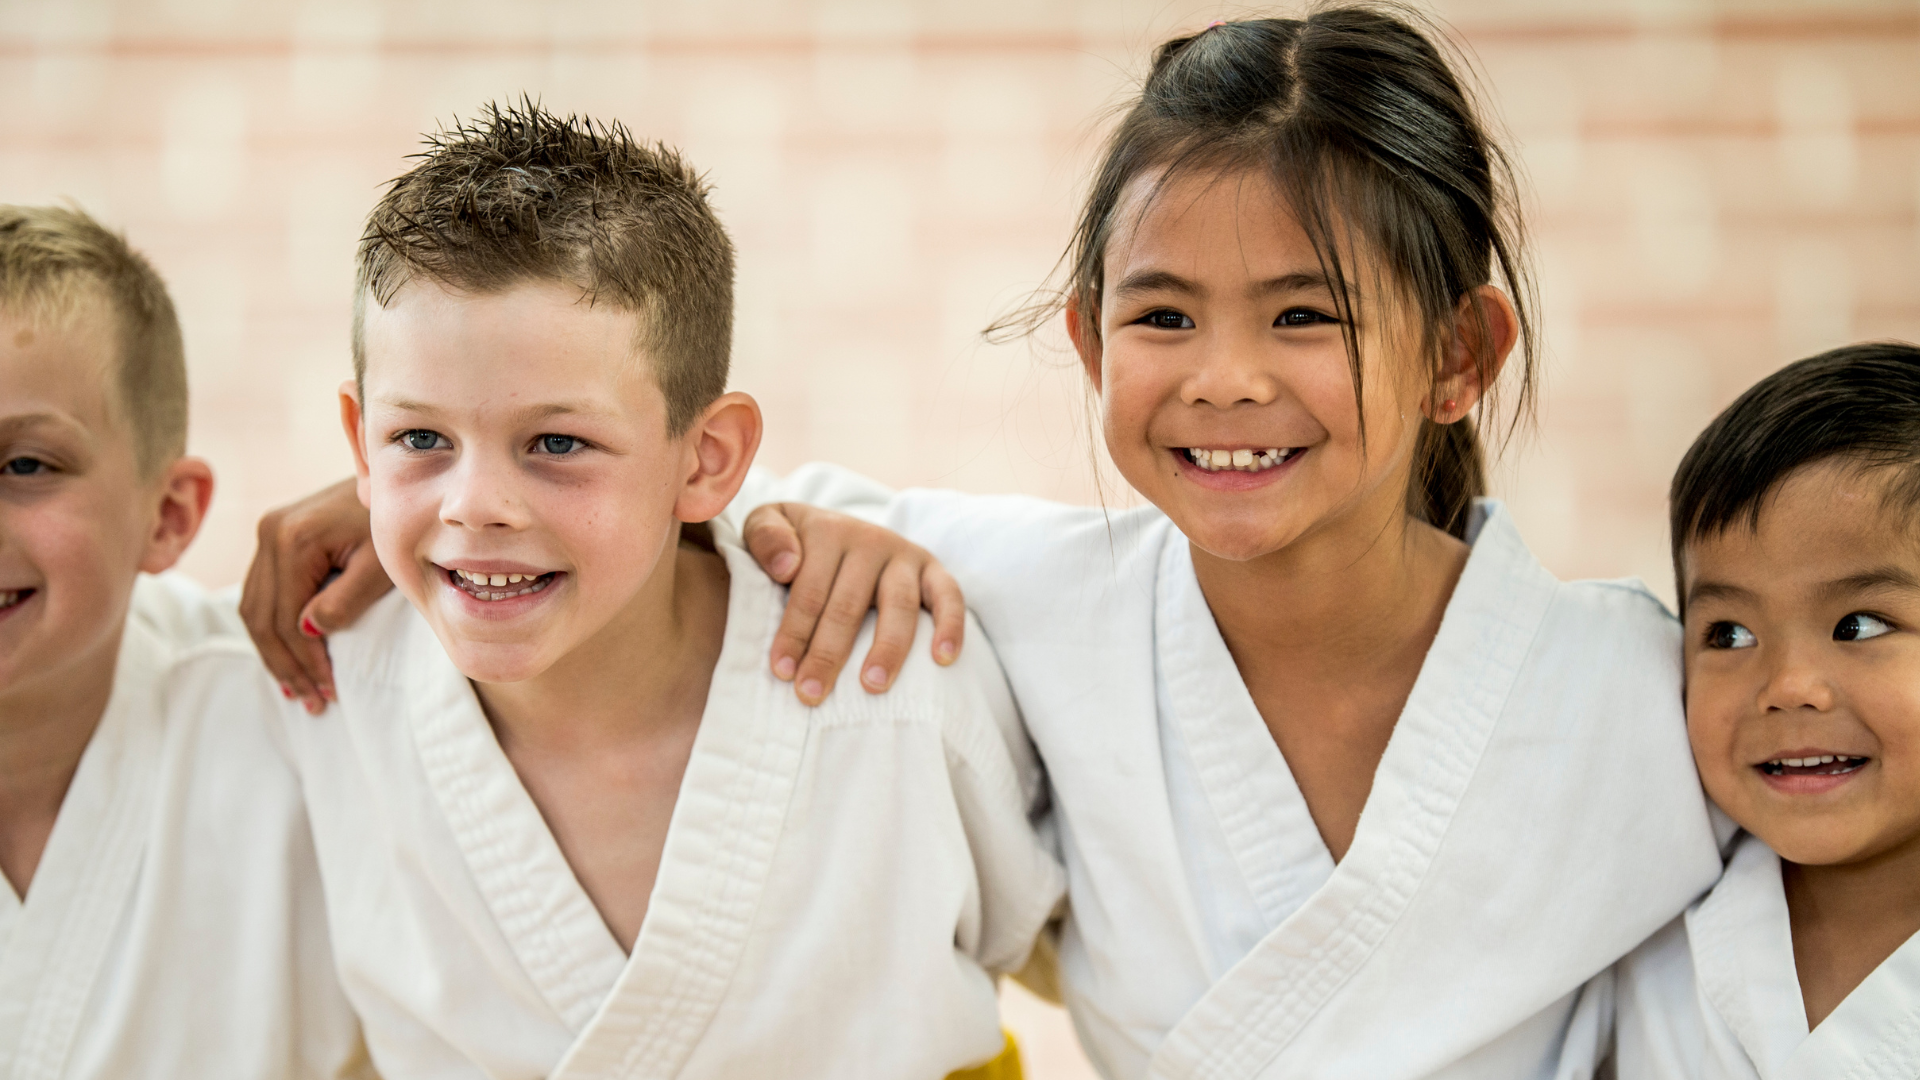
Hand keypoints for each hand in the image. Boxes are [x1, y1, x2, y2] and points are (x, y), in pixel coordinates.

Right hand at [240, 478, 391, 712]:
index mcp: (293, 539)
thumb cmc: (395, 526)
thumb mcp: (379, 567)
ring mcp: (266, 532)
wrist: (392, 484)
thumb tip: (309, 633)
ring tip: (297, 690)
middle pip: (262, 618)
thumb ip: (345, 600)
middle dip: (286, 665)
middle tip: (312, 701)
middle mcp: (269, 533)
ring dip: (273, 653)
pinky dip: (270, 629)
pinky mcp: (272, 537)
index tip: (329, 691)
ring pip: (253, 609)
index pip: (288, 618)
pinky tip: (287, 656)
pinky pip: (259, 593)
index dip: (306, 661)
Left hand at [742, 502, 964, 705]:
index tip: (782, 672)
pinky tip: (943, 658)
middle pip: (848, 604)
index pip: (808, 591)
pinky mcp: (933, 569)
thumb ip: (765, 537)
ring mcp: (904, 554)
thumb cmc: (795, 541)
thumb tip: (787, 567)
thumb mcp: (768, 522)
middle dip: (828, 653)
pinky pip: (949, 595)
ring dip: (886, 648)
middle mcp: (869, 539)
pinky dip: (950, 625)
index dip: (794, 632)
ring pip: (897, 605)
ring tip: (872, 686)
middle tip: (811, 694)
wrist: (840, 523)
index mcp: (827, 532)